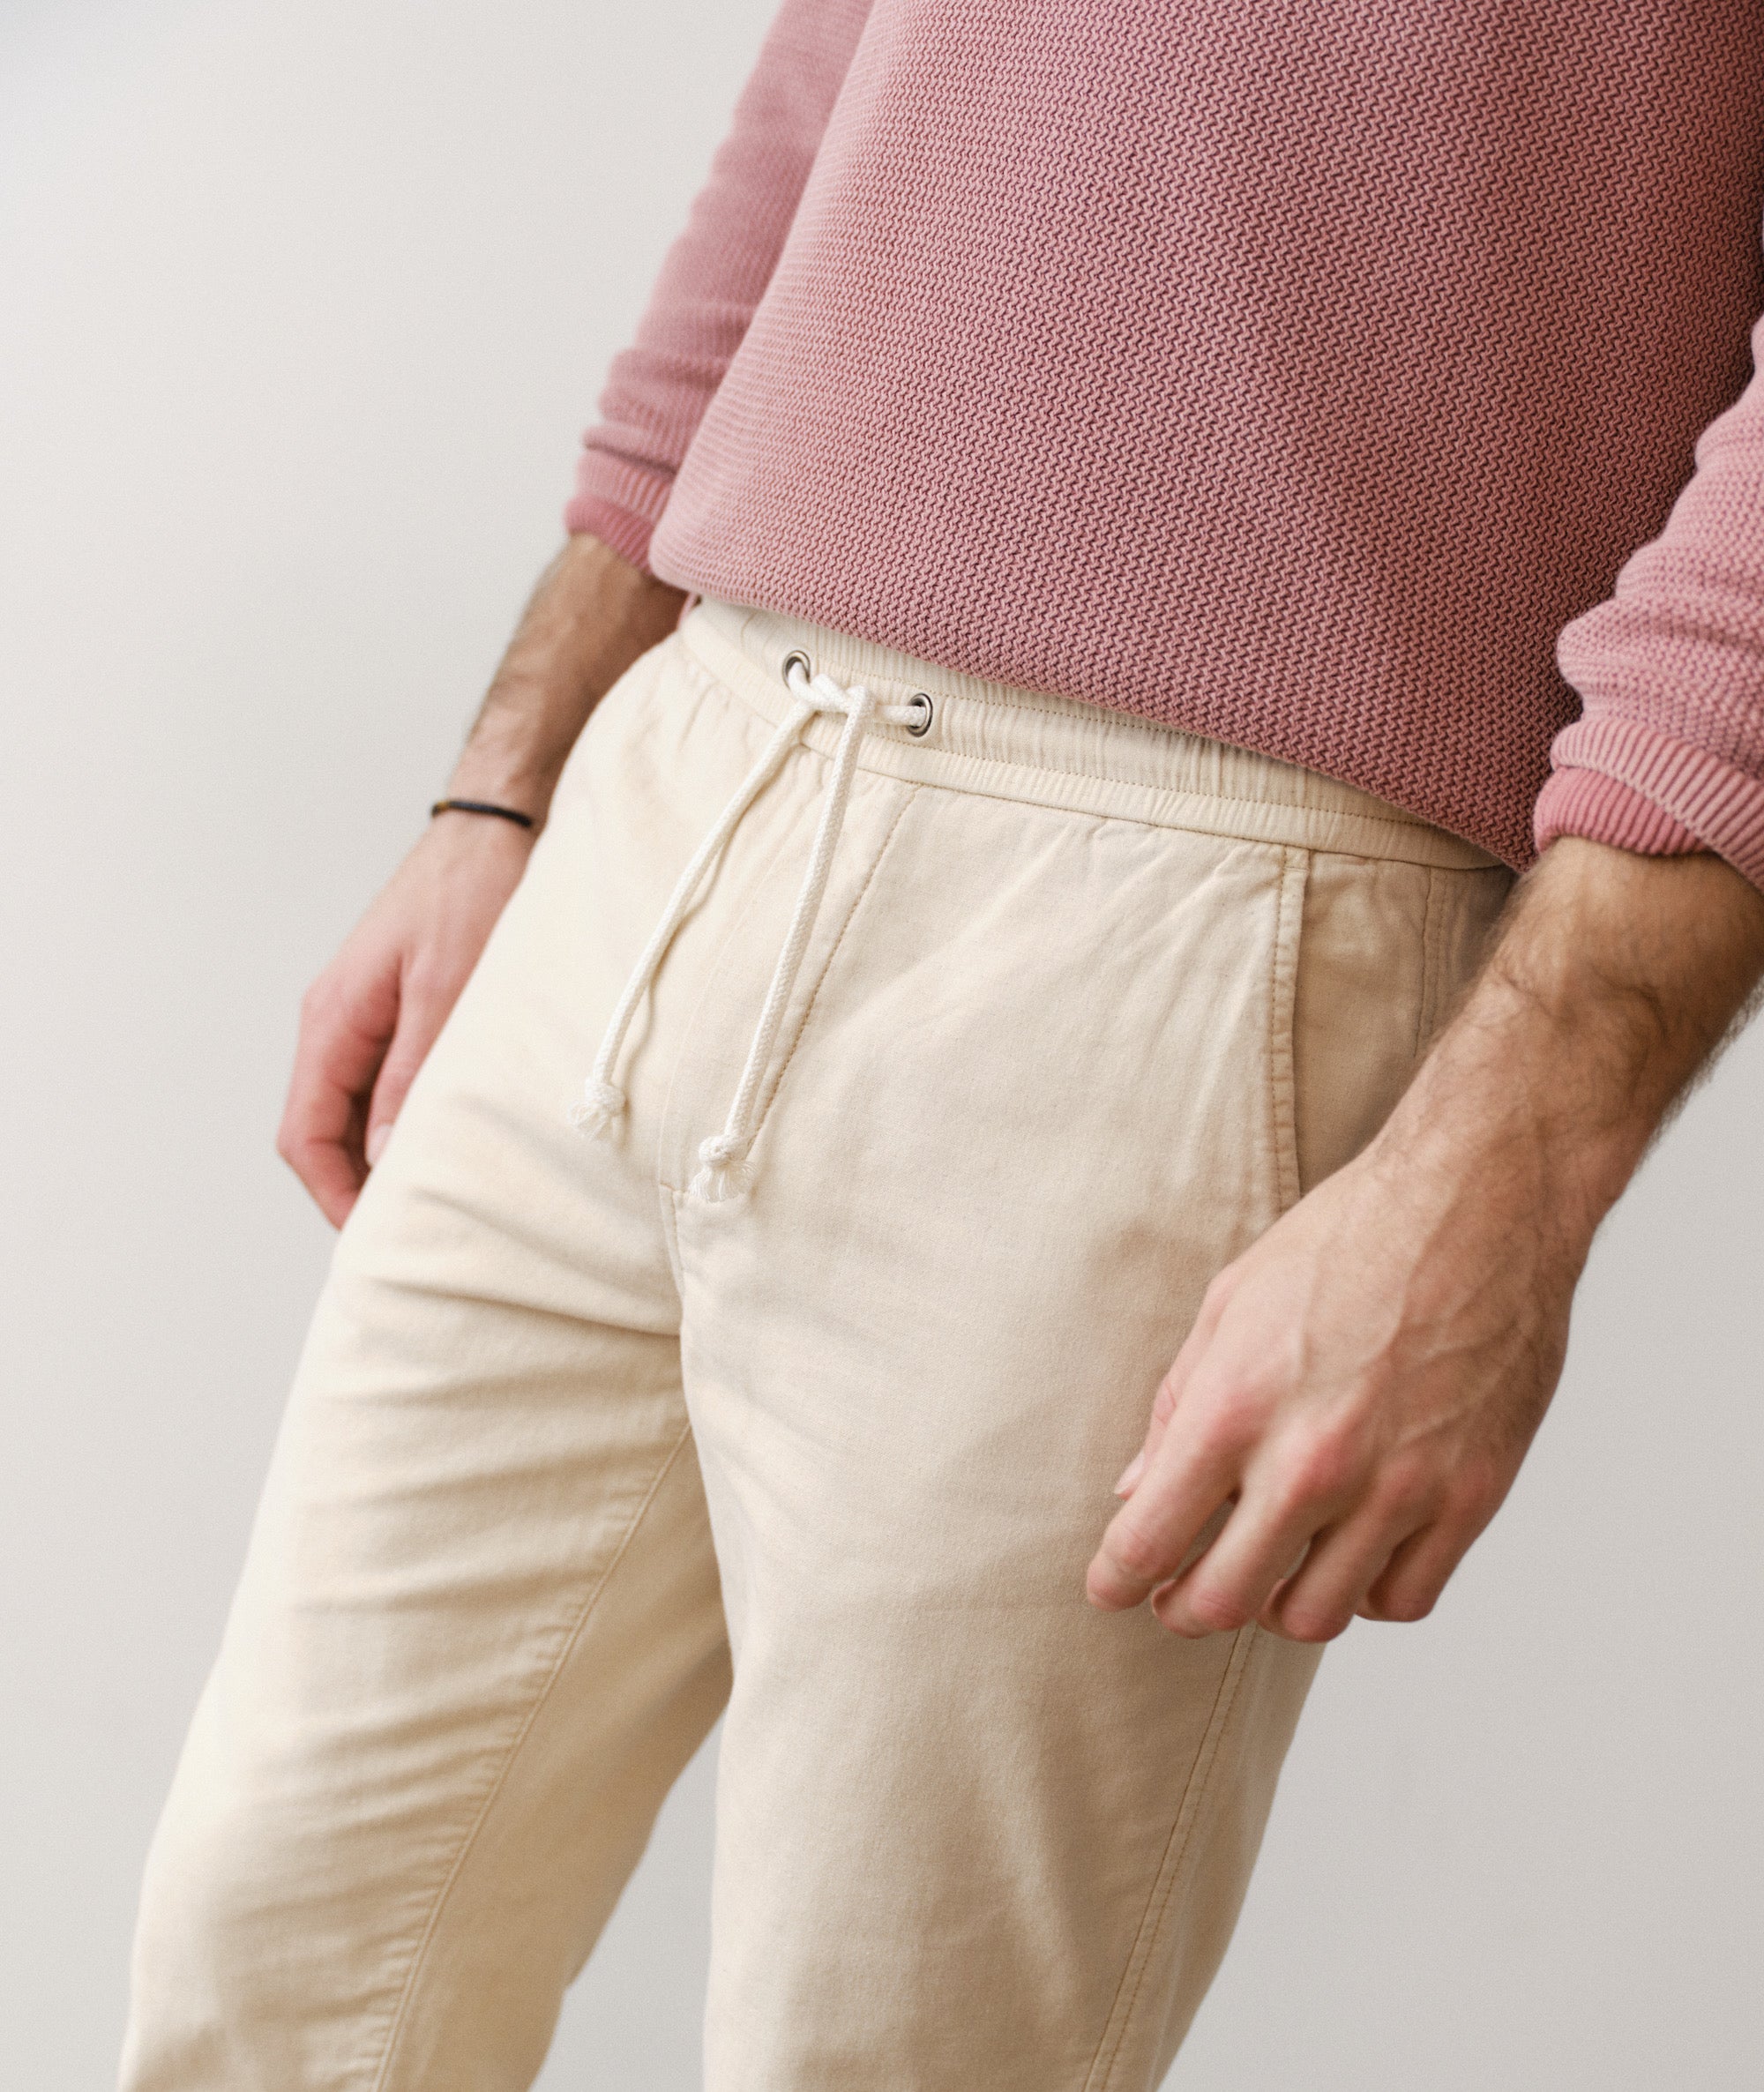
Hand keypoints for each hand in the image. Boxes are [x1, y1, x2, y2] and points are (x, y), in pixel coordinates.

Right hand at [277, 813, 534, 1224]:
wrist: (496, 829)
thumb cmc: (473, 891)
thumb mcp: (450, 987)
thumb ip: (414, 1071)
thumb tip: (384, 1154)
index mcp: (333, 1019)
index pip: (305, 1134)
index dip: (334, 1194)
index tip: (376, 1236)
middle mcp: (337, 1023)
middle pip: (322, 1132)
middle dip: (357, 1187)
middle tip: (414, 1231)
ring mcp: (365, 1019)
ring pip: (354, 1113)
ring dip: (383, 1156)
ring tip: (435, 1197)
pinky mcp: (398, 1013)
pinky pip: (385, 1086)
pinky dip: (404, 1122)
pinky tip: (447, 1142)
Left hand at [1088, 838, 1763, 1642]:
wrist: (1480, 1201)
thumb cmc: (1346, 1239)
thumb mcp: (1231, 1303)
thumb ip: (1177, 1408)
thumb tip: (1137, 1494)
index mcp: (1237, 1406)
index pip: (1149, 1541)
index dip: (1117, 1580)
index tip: (1113, 1587)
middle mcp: (1313, 1460)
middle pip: (1225, 1602)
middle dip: (1186, 1610)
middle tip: (1179, 1595)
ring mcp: (1398, 1487)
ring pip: (1314, 1618)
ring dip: (1276, 1605)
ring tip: (1270, 1565)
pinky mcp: (1470, 1496)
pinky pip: (1402, 1599)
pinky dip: (1366, 1591)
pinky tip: (1351, 1550)